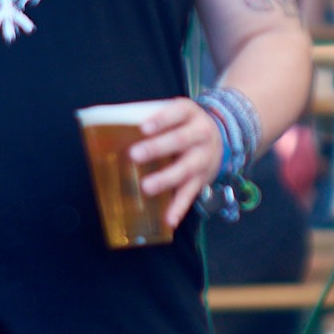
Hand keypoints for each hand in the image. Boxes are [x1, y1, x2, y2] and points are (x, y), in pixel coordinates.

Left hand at [128, 98, 224, 229]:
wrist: (221, 137)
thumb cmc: (184, 125)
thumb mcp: (176, 114)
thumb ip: (152, 119)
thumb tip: (112, 127)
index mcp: (189, 114)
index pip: (177, 113)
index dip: (161, 120)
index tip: (143, 128)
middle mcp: (200, 135)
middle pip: (180, 140)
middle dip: (157, 148)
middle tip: (135, 155)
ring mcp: (203, 158)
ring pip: (185, 169)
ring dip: (165, 179)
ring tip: (146, 187)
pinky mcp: (202, 179)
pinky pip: (190, 194)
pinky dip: (179, 208)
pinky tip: (168, 219)